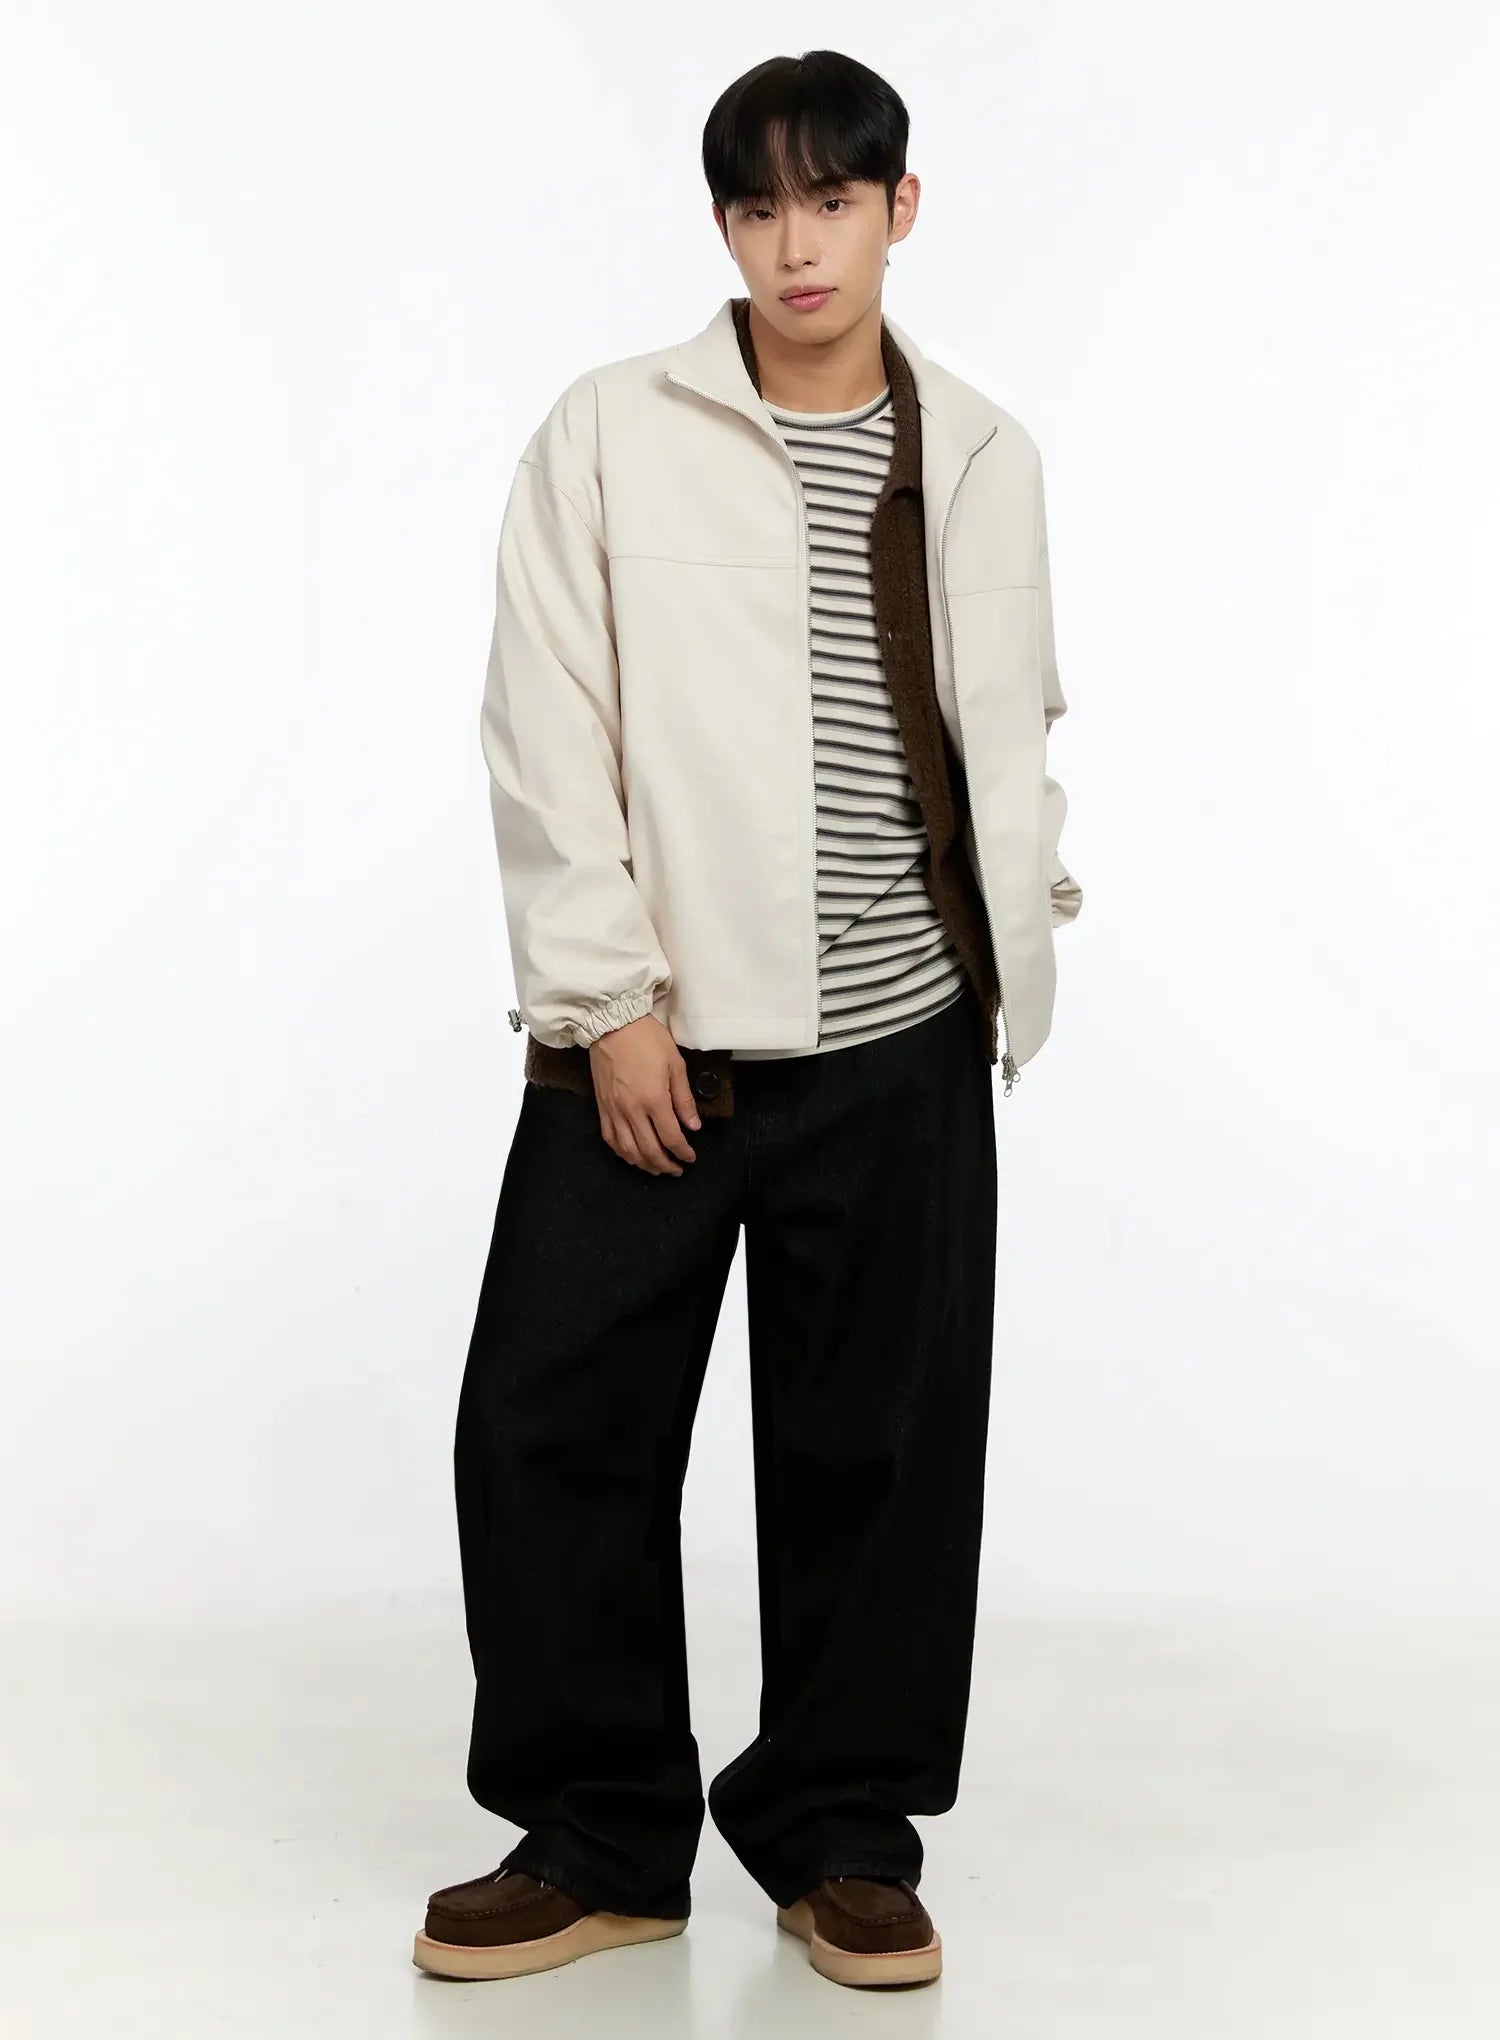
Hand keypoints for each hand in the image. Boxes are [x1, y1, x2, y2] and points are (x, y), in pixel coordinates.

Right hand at [588, 1016, 700, 1174]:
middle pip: (649, 1150)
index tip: (690, 1157)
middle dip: (665, 1165)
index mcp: (654, 1100)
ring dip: (644, 1164)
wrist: (612, 1024)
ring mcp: (614, 1110)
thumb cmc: (647, 1039)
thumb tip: (693, 1125)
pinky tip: (631, 1155)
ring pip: (628, 1150)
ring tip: (656, 1168)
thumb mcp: (675, 1064)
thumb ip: (684, 1099)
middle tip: (676, 1169)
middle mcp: (632, 1110)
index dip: (683, 1152)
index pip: (671, 1138)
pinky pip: (610, 1138)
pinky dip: (622, 1152)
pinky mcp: (602, 1107)